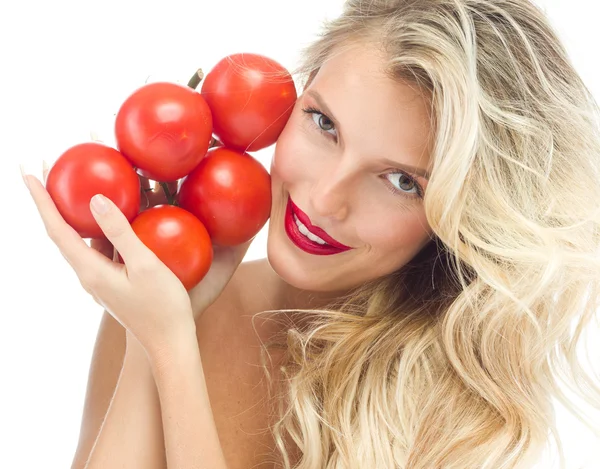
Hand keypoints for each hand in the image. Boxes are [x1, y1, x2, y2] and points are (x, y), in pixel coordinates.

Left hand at [22, 165, 246, 355]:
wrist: (170, 342)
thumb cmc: (163, 306)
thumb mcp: (145, 266)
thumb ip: (121, 233)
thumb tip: (96, 198)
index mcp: (90, 270)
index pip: (57, 228)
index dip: (41, 199)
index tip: (28, 171)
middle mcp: (89, 273)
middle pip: (62, 231)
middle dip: (52, 200)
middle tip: (50, 169)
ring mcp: (101, 277)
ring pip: (81, 238)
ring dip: (74, 212)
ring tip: (76, 185)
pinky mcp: (115, 279)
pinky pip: (100, 245)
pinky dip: (98, 225)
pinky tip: (113, 215)